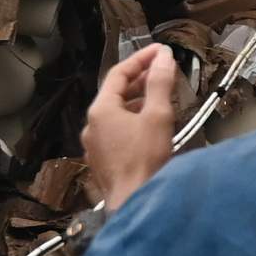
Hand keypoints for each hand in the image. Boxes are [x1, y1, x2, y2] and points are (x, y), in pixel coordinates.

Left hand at [81, 42, 183, 209]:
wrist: (134, 204)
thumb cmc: (144, 160)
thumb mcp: (157, 117)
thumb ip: (160, 84)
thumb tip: (163, 58)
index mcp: (101, 110)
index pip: (119, 74)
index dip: (141, 59)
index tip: (161, 51)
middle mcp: (92, 125)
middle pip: (116, 93)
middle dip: (141, 79)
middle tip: (163, 70)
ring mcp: (95, 145)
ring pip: (116, 113)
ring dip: (138, 101)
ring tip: (161, 97)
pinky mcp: (103, 161)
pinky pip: (117, 131)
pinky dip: (133, 120)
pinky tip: (150, 126)